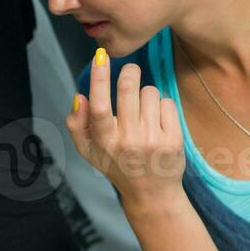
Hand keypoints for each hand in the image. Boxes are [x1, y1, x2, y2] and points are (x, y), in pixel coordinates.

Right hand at [68, 53, 185, 210]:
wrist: (151, 194)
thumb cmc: (116, 166)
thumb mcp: (88, 151)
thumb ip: (76, 124)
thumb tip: (80, 96)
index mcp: (104, 142)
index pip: (99, 106)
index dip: (98, 79)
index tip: (99, 56)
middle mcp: (128, 141)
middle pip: (129, 90)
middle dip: (130, 73)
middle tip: (130, 71)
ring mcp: (152, 140)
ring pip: (150, 93)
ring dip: (145, 95)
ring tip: (143, 112)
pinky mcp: (173, 140)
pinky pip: (167, 103)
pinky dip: (161, 106)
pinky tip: (157, 121)